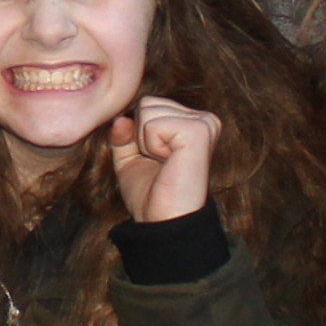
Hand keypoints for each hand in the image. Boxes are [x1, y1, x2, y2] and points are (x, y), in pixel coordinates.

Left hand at [108, 98, 220, 223]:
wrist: (163, 223)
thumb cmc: (150, 194)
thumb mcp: (130, 159)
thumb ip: (123, 134)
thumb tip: (120, 118)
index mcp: (192, 121)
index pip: (147, 103)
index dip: (138, 133)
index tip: (156, 160)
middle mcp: (203, 118)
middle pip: (147, 102)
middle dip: (141, 135)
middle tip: (160, 164)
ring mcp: (204, 122)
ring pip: (148, 109)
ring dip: (146, 142)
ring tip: (166, 164)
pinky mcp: (199, 131)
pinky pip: (153, 123)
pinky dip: (151, 146)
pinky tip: (170, 163)